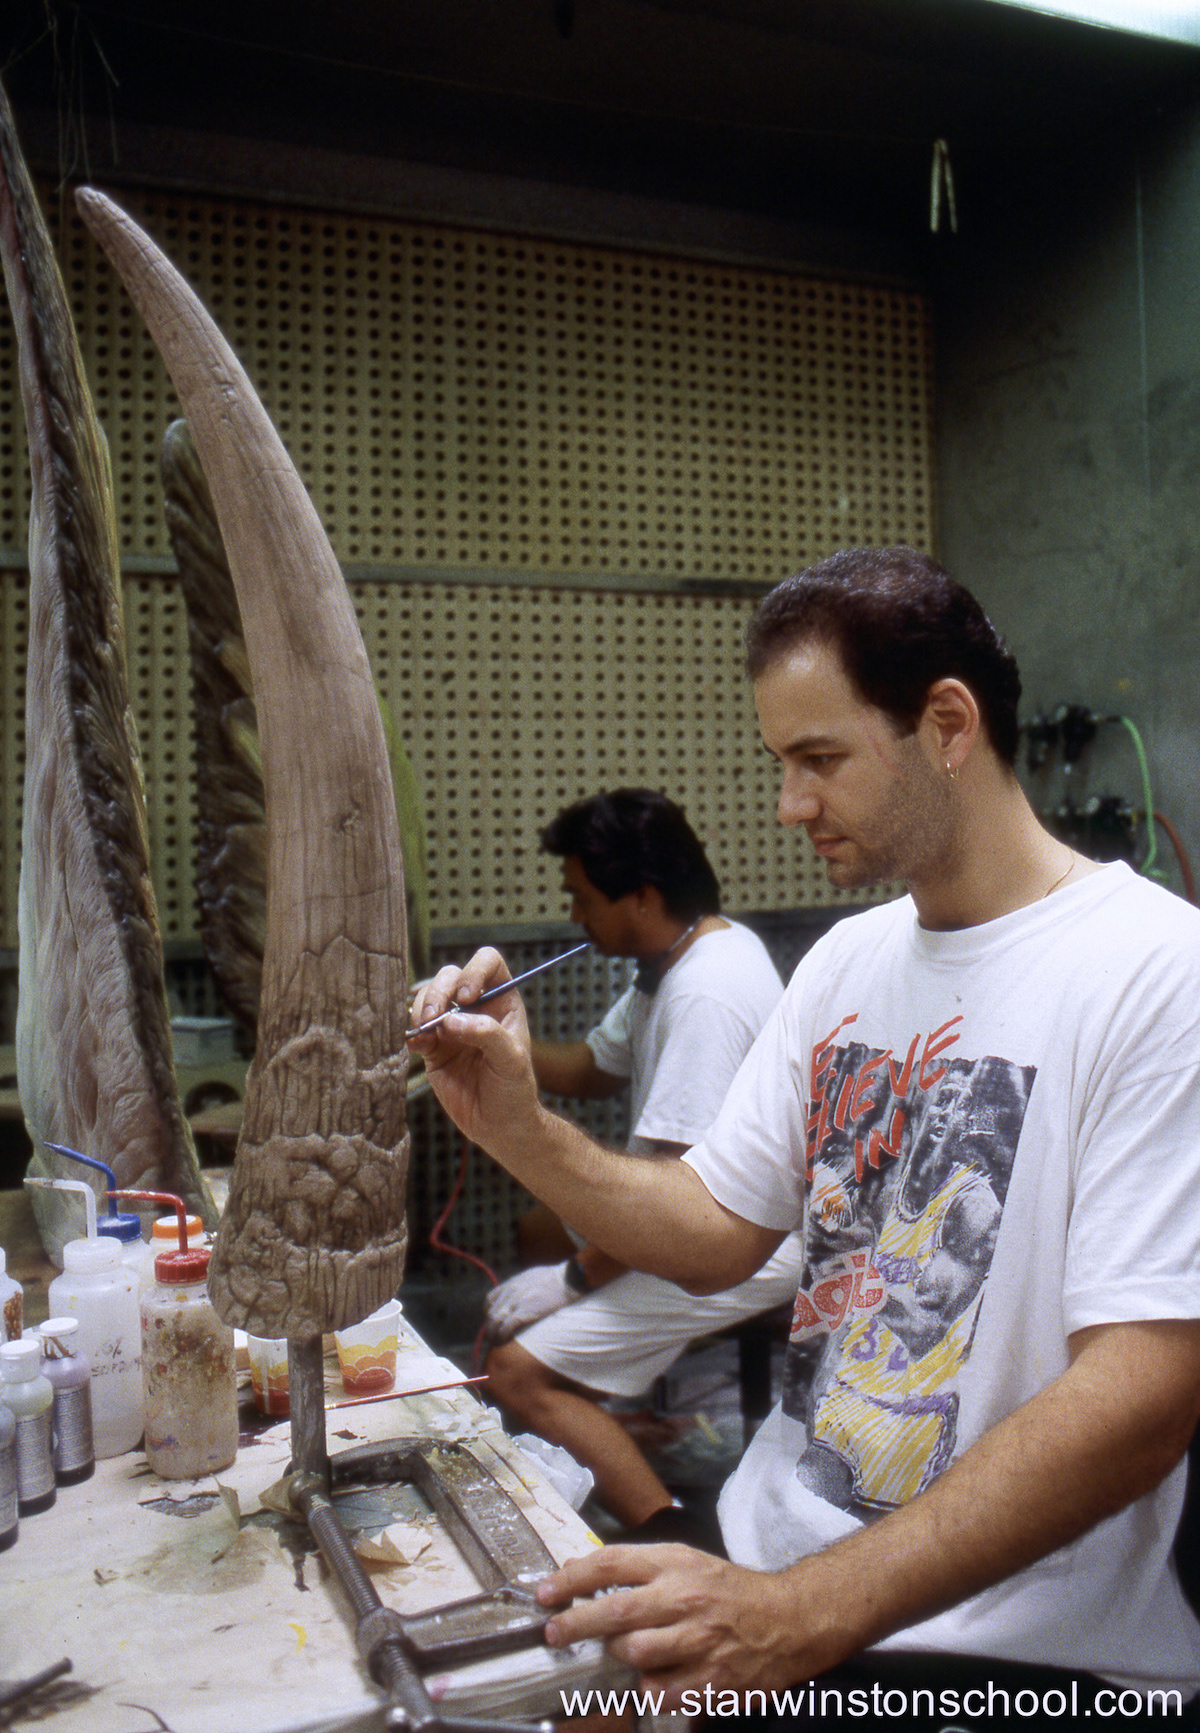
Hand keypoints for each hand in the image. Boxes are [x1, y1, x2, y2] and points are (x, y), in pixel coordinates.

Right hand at [409, 948, 541, 1152]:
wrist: (499, 1126)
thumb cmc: (515, 1090)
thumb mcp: (511, 1061)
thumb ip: (486, 1034)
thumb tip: (450, 1020)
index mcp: (502, 1002)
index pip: (488, 964)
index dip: (474, 971)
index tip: (466, 996)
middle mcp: (476, 1008)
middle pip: (451, 976)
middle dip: (439, 991)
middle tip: (434, 1017)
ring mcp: (452, 1026)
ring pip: (429, 998)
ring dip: (422, 1010)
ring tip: (425, 1033)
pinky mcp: (433, 1047)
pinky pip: (416, 1030)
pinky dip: (412, 1033)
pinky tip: (417, 1047)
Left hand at [484, 1262, 576, 1342]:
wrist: (568, 1279)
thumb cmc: (558, 1278)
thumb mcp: (535, 1276)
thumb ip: (525, 1285)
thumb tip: (525, 1293)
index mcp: (513, 1283)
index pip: (490, 1299)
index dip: (489, 1313)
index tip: (493, 1322)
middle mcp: (511, 1291)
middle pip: (491, 1312)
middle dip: (490, 1327)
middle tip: (493, 1338)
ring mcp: (516, 1301)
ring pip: (495, 1321)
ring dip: (493, 1334)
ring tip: (496, 1343)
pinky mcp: (524, 1311)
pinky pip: (506, 1327)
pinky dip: (502, 1336)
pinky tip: (504, 1342)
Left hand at [536, 1543, 832, 1709]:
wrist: (790, 1618)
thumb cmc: (731, 1591)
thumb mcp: (687, 1563)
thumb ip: (638, 1569)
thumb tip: (580, 1573)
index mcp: (675, 1563)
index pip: (610, 1564)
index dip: (572, 1578)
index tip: (546, 1592)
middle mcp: (683, 1598)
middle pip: (614, 1613)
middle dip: (575, 1623)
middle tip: (554, 1632)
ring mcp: (697, 1640)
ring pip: (633, 1653)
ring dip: (619, 1657)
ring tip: (624, 1653)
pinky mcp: (710, 1678)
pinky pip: (659, 1691)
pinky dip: (649, 1689)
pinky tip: (655, 1680)